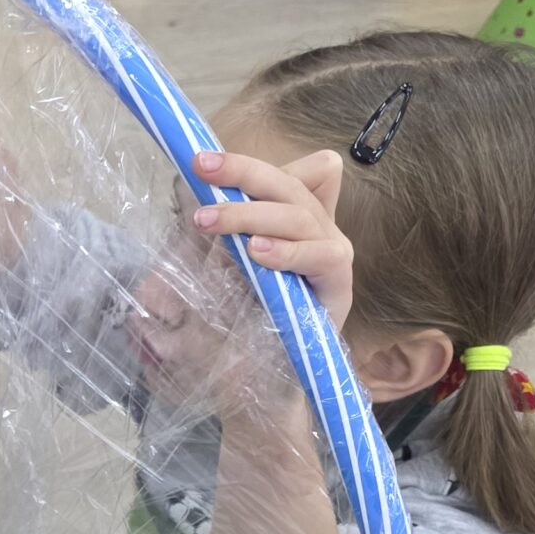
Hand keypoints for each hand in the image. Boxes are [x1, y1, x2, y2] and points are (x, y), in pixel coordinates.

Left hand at [188, 147, 355, 328]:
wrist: (270, 371)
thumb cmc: (249, 314)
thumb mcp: (231, 263)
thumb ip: (228, 232)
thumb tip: (195, 201)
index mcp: (301, 217)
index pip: (311, 170)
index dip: (267, 163)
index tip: (206, 162)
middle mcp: (321, 229)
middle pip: (293, 184)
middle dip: (244, 171)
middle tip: (201, 167)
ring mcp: (332, 253)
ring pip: (299, 215)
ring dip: (248, 214)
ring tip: (207, 221)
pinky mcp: (339, 284)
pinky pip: (320, 255)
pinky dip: (285, 252)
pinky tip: (256, 252)